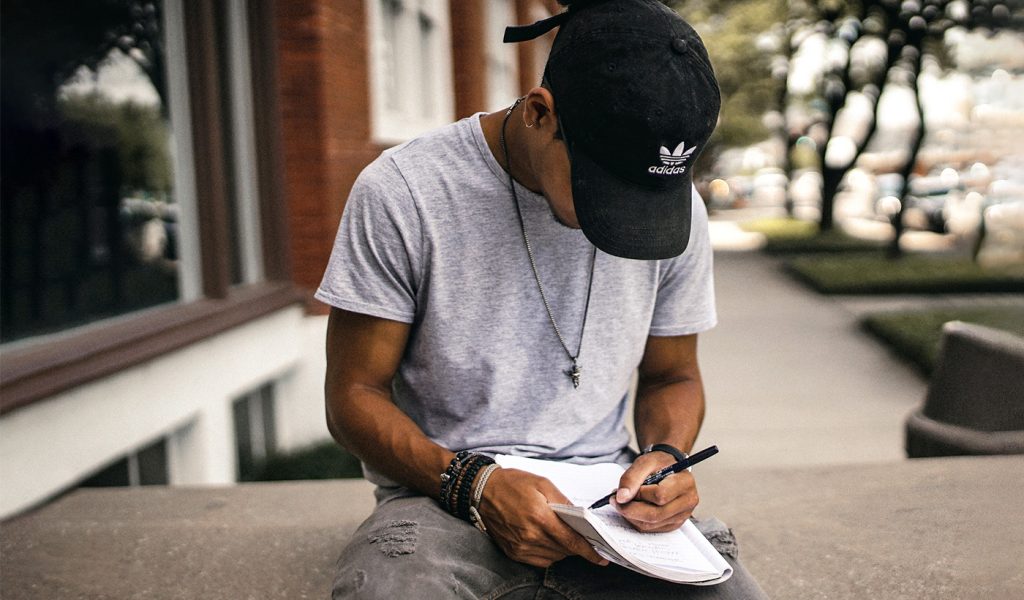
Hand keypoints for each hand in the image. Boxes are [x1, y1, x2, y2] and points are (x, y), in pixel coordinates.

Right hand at [478, 468, 608, 567]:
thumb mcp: (542, 483)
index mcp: (540, 517)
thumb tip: (581, 518)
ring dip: (562, 549)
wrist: (482, 490)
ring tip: (560, 533)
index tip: (601, 557)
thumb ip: (563, 501)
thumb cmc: (513, 483)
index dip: (589, 551)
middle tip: (581, 536)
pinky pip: (539, 560)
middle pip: (564, 550)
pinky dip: (548, 553)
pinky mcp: (513, 552)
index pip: (571, 541)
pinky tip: (546, 539)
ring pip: (554, 557)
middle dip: (576, 545)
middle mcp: (530, 536)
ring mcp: (521, 547)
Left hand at [611, 451, 698, 532]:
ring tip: (623, 502)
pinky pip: (651, 528)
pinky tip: (632, 508)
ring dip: (631, 516)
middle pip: (655, 514)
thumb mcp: (645, 462)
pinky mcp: (673, 524)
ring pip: (651, 524)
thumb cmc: (660, 464)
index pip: (660, 496)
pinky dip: (636, 520)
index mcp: (685, 483)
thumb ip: (631, 478)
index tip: (623, 490)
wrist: (669, 468)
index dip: (639, 494)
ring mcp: (682, 516)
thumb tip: (621, 498)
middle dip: (630, 509)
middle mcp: (687, 502)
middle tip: (615, 500)